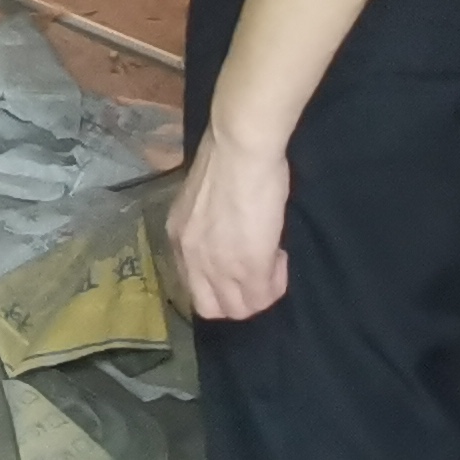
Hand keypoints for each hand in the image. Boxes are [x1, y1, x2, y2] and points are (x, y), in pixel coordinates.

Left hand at [165, 127, 292, 318]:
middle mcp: (191, 258)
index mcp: (179, 238)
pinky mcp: (249, 267)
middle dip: (238, 299)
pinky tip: (281, 257)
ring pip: (240, 309)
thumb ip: (209, 226)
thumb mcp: (203, 201)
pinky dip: (276, 284)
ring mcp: (218, 266)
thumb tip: (229, 235)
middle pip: (211, 308)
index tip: (239, 264)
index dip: (219, 283)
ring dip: (260, 294)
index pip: (192, 285)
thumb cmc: (226, 160)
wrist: (239, 150)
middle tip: (259, 275)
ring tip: (272, 264)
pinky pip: (264, 296)